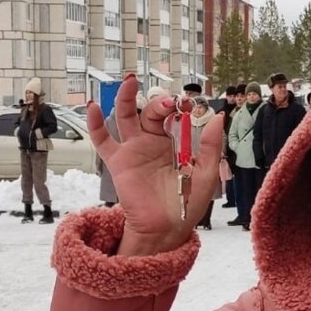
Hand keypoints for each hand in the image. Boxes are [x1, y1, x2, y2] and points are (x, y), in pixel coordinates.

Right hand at [87, 75, 222, 256]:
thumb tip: (217, 117)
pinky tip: (92, 107)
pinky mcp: (119, 161)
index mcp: (176, 142)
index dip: (180, 106)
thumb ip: (210, 146)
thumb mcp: (206, 173)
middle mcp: (154, 141)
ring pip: (126, 116)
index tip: (188, 103)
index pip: (176, 116)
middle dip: (159, 103)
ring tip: (129, 82)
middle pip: (151, 111)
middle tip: (169, 102)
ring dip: (125, 98)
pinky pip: (103, 140)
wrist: (166, 228)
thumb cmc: (188, 204)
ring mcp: (134, 149)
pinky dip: (95, 123)